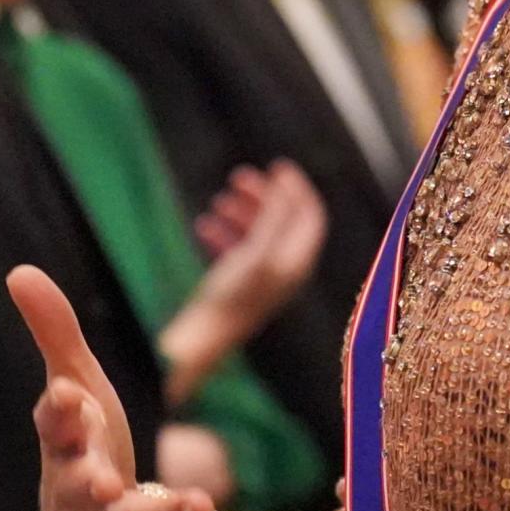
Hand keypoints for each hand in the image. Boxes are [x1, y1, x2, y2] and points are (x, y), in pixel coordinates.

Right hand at [7, 265, 269, 510]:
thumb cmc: (82, 447)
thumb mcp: (72, 389)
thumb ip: (55, 333)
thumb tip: (19, 270)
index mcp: (64, 446)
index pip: (55, 428)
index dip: (60, 411)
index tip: (65, 395)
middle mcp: (84, 491)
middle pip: (84, 487)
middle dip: (93, 485)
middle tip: (105, 484)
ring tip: (198, 502)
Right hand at [160, 162, 327, 406]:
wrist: (199, 344)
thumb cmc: (231, 297)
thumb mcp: (257, 252)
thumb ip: (275, 218)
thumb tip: (285, 186)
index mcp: (297, 263)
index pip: (310, 217)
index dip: (297, 189)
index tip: (276, 166)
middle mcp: (284, 271)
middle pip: (284, 221)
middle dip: (263, 196)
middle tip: (239, 177)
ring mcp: (261, 279)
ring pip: (258, 234)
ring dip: (241, 213)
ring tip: (219, 200)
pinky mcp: (238, 287)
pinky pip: (235, 252)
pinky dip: (223, 234)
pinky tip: (203, 225)